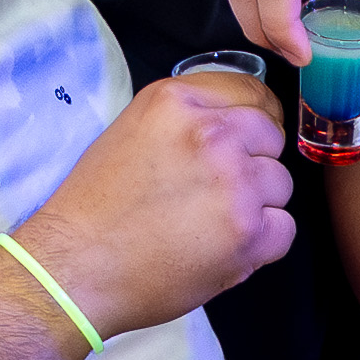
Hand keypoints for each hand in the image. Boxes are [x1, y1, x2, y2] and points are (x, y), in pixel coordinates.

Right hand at [19, 74, 296, 335]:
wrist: (75, 268)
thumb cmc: (94, 209)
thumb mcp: (132, 132)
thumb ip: (185, 120)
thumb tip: (233, 122)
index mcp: (177, 102)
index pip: (251, 91)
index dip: (256, 117)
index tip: (250, 137)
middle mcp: (211, 135)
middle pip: (271, 136)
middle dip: (254, 162)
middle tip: (219, 191)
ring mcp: (234, 184)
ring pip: (281, 183)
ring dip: (257, 204)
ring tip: (212, 224)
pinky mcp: (248, 233)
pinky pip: (284, 228)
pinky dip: (262, 243)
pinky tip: (224, 248)